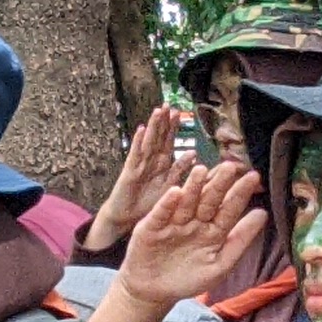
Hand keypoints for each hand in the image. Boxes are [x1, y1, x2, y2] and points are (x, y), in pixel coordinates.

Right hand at [84, 107, 184, 253]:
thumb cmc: (148, 203)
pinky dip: (138, 142)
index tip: (180, 112)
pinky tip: (142, 129)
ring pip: (148, 142)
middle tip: (169, 104)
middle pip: (158, 138)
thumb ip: (180, 171)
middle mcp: (151, 161)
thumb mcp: (169, 187)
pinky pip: (135, 155)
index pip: (168, 142)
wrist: (126, 218)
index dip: (173, 128)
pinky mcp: (129, 172)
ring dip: (153, 127)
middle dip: (163, 121)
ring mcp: (139, 165)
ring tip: (158, 111)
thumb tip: (195, 154)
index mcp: (161, 164)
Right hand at [117, 164, 262, 308]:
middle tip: (230, 166)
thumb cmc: (188, 279)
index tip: (253, 177)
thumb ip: (240, 240)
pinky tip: (175, 192)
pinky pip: (161, 214)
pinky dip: (167, 204)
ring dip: (193, 187)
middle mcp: (194, 221)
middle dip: (219, 184)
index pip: (229, 209)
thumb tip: (263, 214)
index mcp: (213, 229)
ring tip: (201, 170)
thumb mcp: (220, 264)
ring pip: (185, 202)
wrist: (154, 292)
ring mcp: (173, 222)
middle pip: (208, 200)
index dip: (240, 194)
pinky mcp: (151, 227)